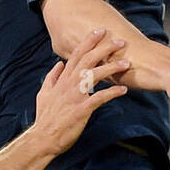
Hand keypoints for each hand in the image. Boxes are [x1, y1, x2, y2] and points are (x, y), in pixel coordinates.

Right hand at [31, 29, 127, 156]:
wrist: (43, 138)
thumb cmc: (45, 117)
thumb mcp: (44, 93)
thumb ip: (52, 77)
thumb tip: (58, 64)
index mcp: (62, 79)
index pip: (76, 55)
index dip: (89, 42)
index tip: (100, 31)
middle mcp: (69, 84)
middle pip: (88, 60)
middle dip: (104, 48)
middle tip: (120, 41)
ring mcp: (75, 96)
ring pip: (95, 75)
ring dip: (112, 67)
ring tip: (126, 63)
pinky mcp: (82, 109)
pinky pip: (100, 98)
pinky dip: (112, 93)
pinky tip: (123, 90)